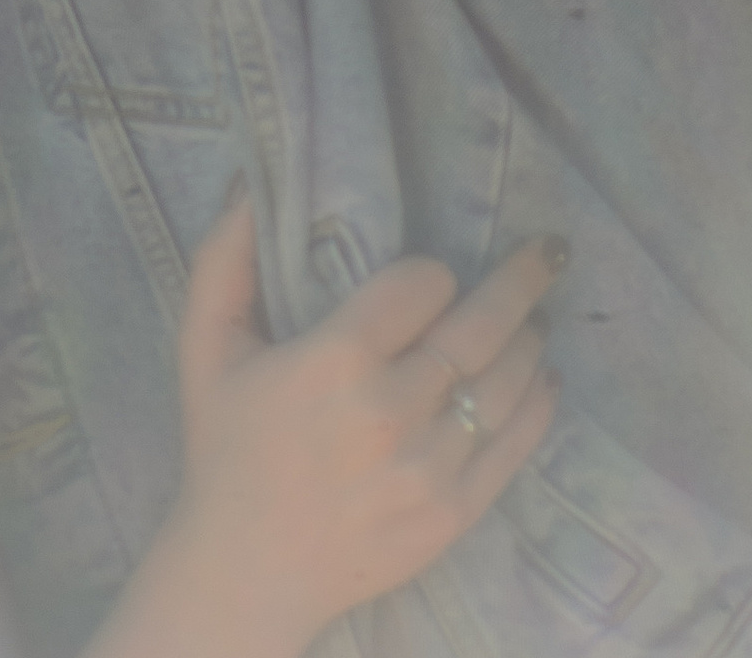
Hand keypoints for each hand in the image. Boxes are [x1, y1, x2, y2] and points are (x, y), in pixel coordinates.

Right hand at [88, 198, 562, 657]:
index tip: (427, 278)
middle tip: (547, 251)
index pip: (421, 285)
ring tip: (536, 315)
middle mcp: (391, 410)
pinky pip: (514, 445)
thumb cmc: (225, 445)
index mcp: (334, 359)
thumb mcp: (204, 343)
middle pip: (481, 327)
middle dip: (520, 280)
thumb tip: (250, 181)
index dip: (430, 273)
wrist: (246, 570)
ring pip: (506, 382)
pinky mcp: (454, 514)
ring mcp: (430, 467)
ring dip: (529, 338)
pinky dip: (538, 402)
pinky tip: (542, 375)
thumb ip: (224, 257)